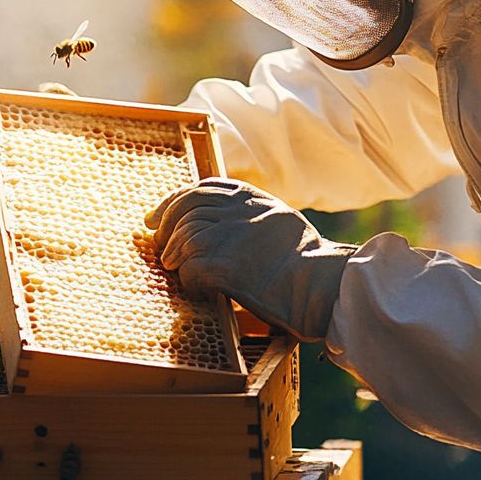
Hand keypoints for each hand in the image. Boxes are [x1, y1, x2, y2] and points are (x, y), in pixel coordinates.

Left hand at [146, 178, 357, 341]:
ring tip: (178, 270)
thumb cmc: (309, 262)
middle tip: (160, 247)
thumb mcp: (281, 220)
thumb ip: (251, 215)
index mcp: (250, 197)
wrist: (322, 285)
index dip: (174, 202)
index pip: (201, 189)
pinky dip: (189, 282)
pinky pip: (189, 270)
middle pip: (184, 210)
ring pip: (182, 240)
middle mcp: (235, 210)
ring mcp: (226, 236)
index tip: (158, 217)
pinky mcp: (220, 266)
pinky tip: (201, 290)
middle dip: (166, 227)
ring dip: (175, 257)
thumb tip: (220, 222)